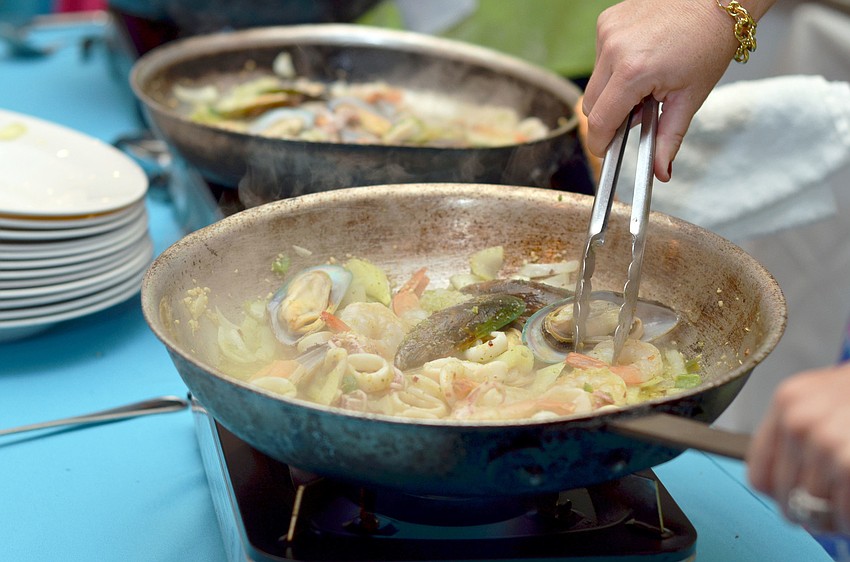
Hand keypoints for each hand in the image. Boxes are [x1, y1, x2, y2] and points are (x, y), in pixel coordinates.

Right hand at [582, 0, 771, 181]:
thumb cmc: (709, 42)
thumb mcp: (690, 97)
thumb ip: (669, 138)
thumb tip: (660, 172)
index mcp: (633, 72)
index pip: (599, 121)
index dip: (600, 143)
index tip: (606, 151)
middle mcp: (614, 49)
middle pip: (591, 104)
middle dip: (610, 115)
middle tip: (641, 110)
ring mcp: (607, 32)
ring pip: (595, 81)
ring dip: (613, 89)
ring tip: (646, 79)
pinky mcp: (606, 21)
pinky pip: (600, 58)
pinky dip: (615, 65)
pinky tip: (641, 57)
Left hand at [747, 363, 849, 533]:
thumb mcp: (820, 397)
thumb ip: (794, 432)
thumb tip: (779, 486)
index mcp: (787, 402)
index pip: (758, 473)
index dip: (777, 494)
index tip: (793, 499)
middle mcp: (799, 422)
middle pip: (786, 496)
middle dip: (809, 512)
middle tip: (828, 512)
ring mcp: (826, 444)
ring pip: (816, 511)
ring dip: (834, 518)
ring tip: (845, 505)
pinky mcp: (849, 465)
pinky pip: (843, 515)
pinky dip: (849, 519)